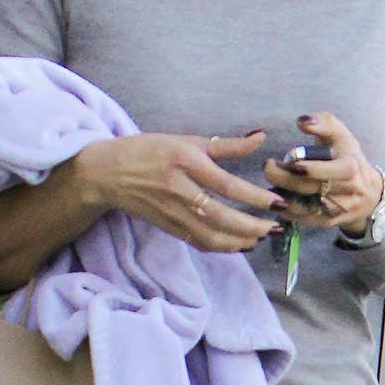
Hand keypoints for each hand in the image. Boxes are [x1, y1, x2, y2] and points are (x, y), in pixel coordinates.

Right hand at [76, 131, 284, 253]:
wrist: (107, 174)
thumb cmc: (148, 151)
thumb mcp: (185, 140)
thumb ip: (225, 145)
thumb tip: (260, 138)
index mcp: (184, 162)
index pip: (226, 184)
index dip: (253, 196)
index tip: (276, 202)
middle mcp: (178, 189)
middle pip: (220, 216)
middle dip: (252, 225)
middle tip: (277, 226)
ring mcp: (172, 212)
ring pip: (211, 235)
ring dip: (240, 240)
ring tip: (263, 236)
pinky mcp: (169, 227)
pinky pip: (200, 241)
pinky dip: (223, 246)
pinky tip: (241, 243)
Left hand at [263, 111, 382, 235]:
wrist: (369, 192)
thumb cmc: (348, 157)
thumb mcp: (341, 135)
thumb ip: (323, 123)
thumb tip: (302, 121)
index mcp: (349, 168)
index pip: (322, 169)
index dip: (301, 164)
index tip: (286, 155)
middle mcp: (345, 192)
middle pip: (307, 187)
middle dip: (284, 177)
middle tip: (268, 167)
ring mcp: (336, 210)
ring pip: (303, 206)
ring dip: (282, 195)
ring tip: (271, 183)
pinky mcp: (327, 222)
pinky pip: (303, 219)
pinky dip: (287, 210)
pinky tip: (277, 199)